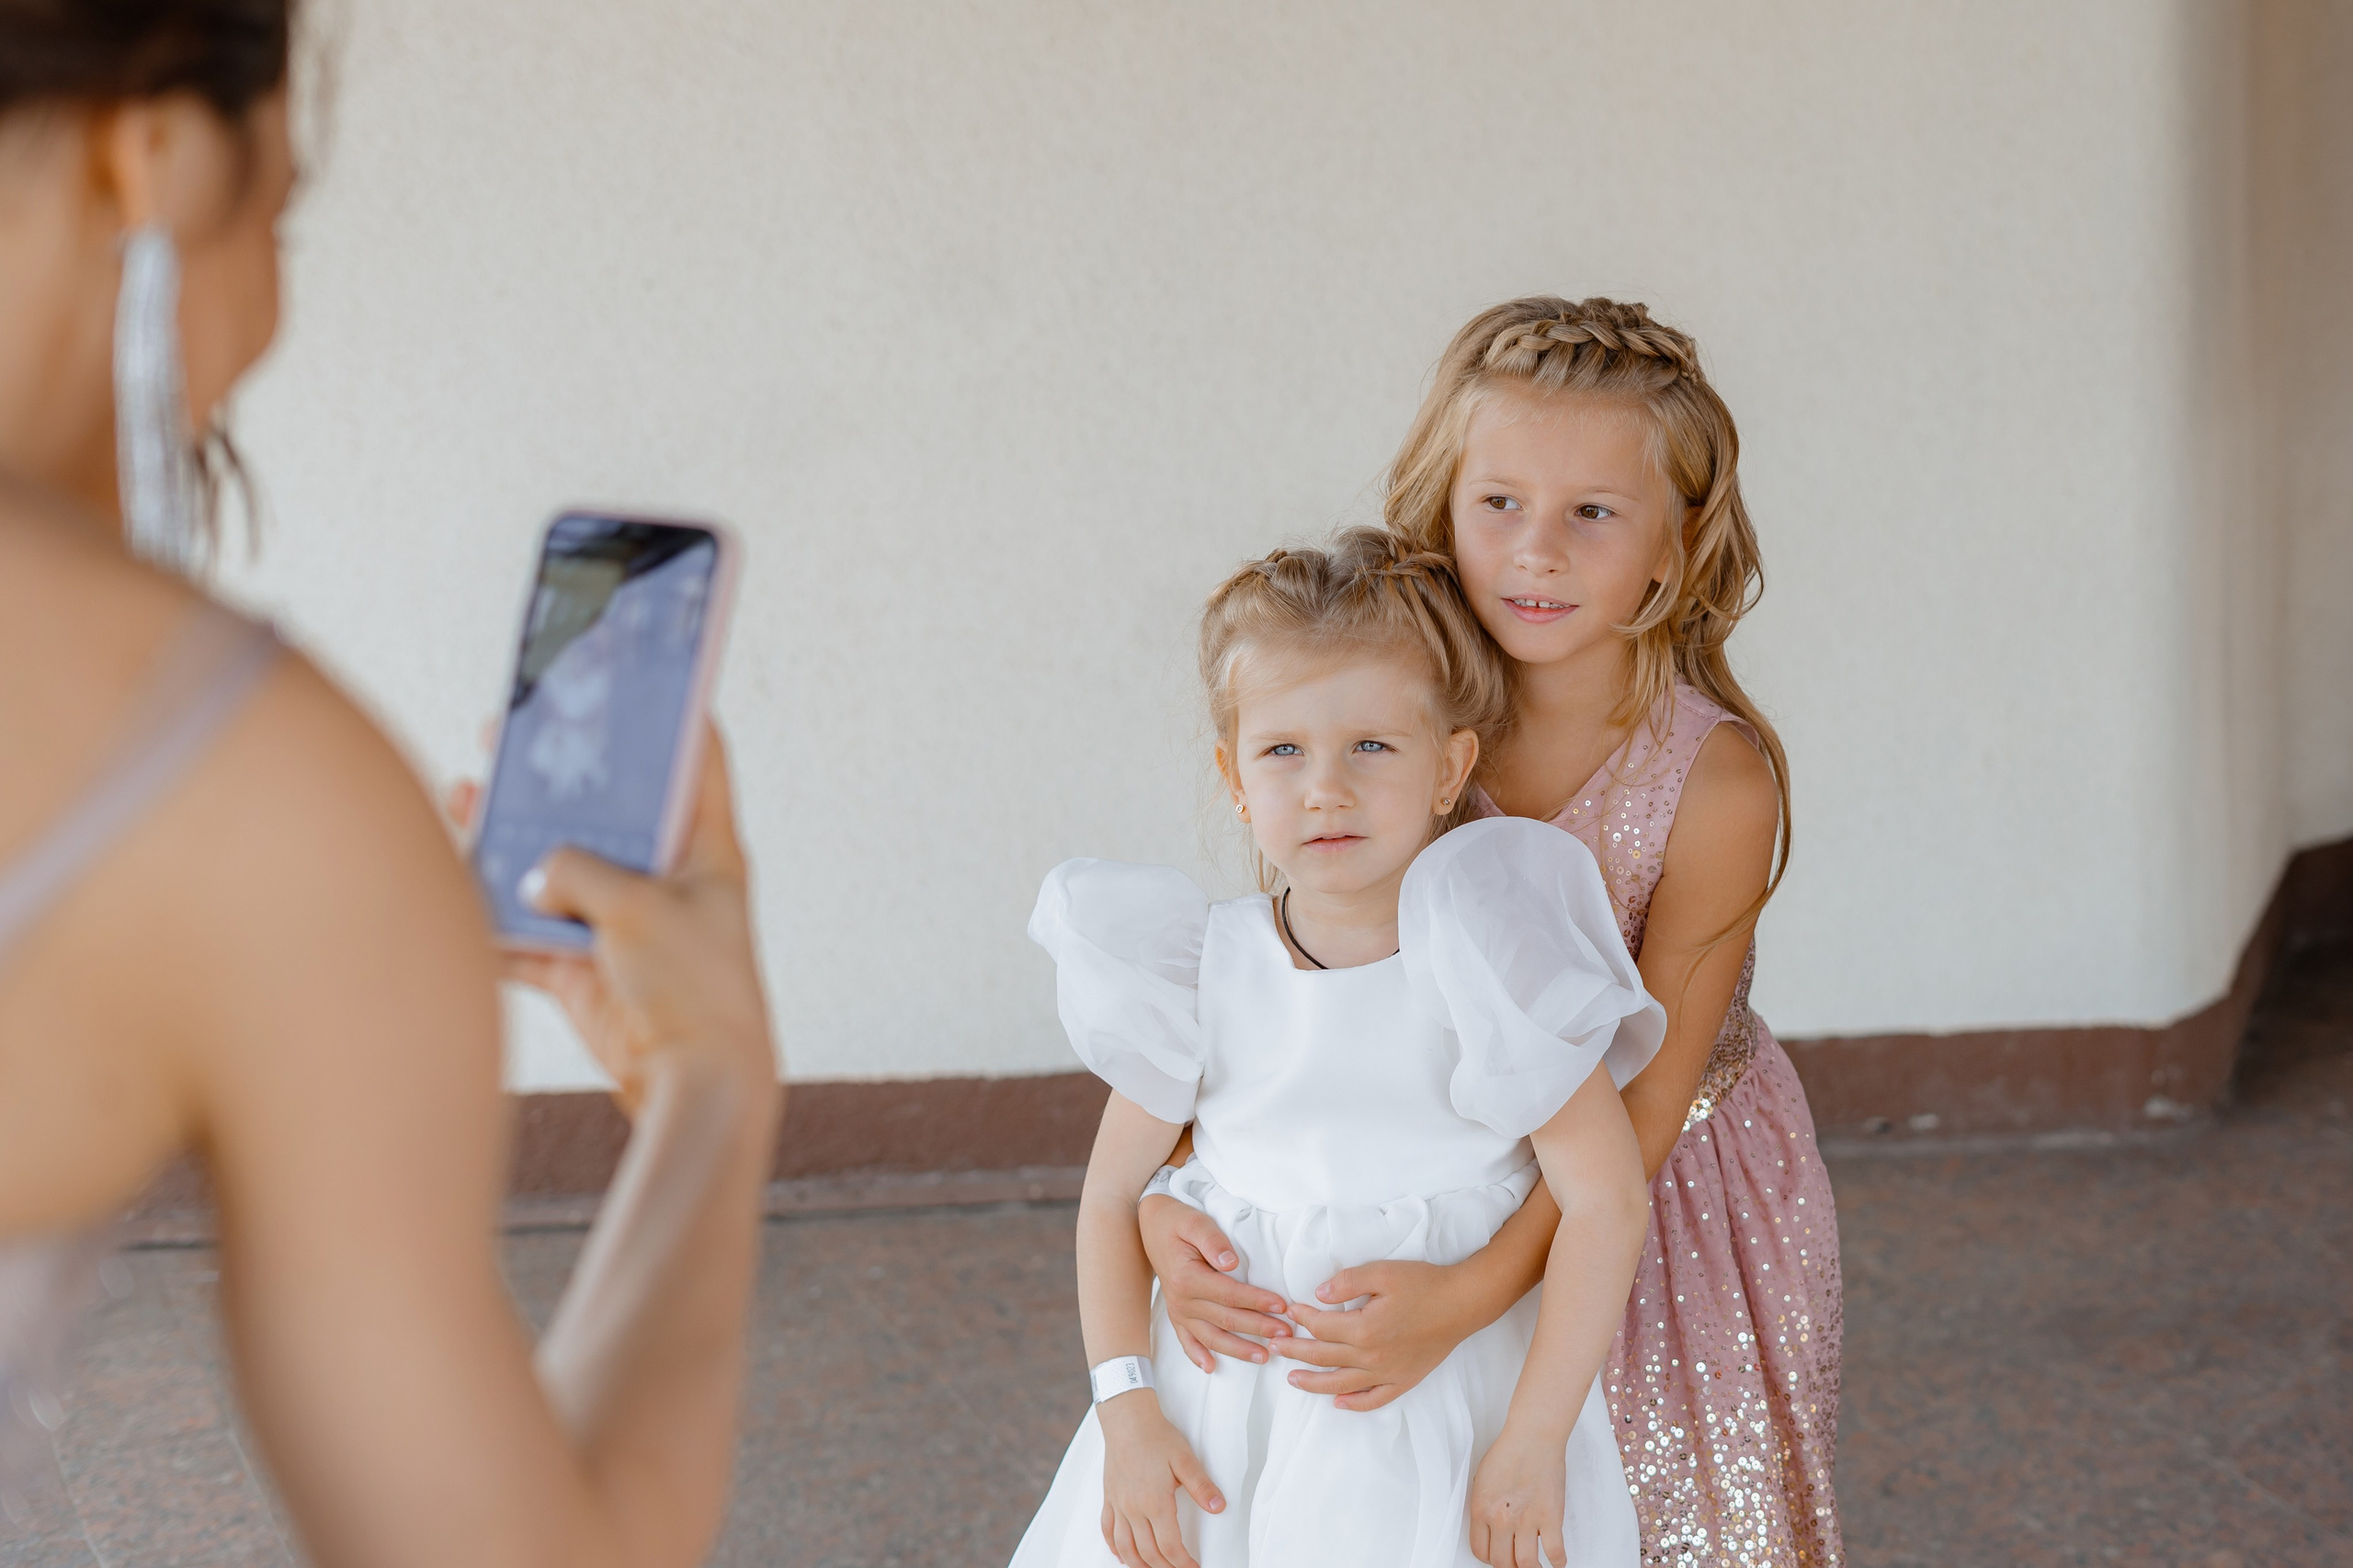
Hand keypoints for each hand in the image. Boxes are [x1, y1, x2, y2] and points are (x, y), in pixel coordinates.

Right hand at [445, 723, 773, 1116]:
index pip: (698, 762)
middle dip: (555, 782)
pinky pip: (530, 938)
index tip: (638, 678)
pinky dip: (493, 923)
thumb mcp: (638, 907)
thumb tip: (536, 873)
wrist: (695, 1086)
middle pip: (606, 815)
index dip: (673, 718)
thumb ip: (579, 872)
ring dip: (509, 847)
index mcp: (707, 850)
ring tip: (463, 801)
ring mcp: (623, 929)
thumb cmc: (695, 988)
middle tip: (508, 737)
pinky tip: (452, 893)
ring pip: (555, 873)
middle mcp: (666, 883)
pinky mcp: (587, 974)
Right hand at [1096, 1393, 1223, 1567]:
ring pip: (1125, 1547)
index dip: (1182, 1563)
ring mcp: (1119, 1504)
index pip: (1170, 1547)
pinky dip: (1114, 1547)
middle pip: (1148, 1553)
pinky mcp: (1109, 1497)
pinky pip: (1107, 1530)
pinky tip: (1121, 1555)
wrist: (1127, 1419)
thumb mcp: (1185, 1459)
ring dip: (1138, 1565)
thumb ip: (1202, 1487)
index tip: (1193, 1567)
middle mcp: (1134, 1509)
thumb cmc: (1156, 1437)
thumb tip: (1219, 1507)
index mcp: (1155, 1502)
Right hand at [1138, 1195, 1290, 1370]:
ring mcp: (1178, 1310)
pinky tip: (1212, 1368)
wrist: (1151, 1224)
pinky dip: (1197, 1356)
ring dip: (1238, 1349)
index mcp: (1187, 1278)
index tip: (1281, 1306)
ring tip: (1264, 1356)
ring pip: (1211, 1337)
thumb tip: (1232, 1263)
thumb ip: (1213, 1241)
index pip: (1229, 1294)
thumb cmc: (1177, 1221)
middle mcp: (1181, 1300)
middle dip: (1258, 1328)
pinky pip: (1186, 1341)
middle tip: (1285, 1334)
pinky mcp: (1176, 1314)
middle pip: (1226, 1319)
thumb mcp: (1195, 1222)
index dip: (1256, 1301)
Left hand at [1270, 1259, 1479, 1410]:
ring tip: (1292, 1379)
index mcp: (1365, 1329)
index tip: (1290, 1309)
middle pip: (1324, 1357)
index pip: (1321, 1327)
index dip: (1302, 1317)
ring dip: (1314, 1383)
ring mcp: (1388, 1373)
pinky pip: (1374, 1399)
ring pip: (1342, 1384)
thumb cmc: (1424, 1284)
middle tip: (1274, 1345)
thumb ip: (1347, 1282)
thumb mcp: (1383, 1273)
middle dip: (1295, 1351)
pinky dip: (1354, 1404)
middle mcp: (1373, 1357)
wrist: (1463, 1303)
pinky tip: (1338, 1402)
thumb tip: (1319, 1295)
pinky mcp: (1404, 1380)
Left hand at [1468, 1424, 1567, 1567]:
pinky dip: (1557, 1562)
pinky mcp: (1550, 1517)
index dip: (1488, 1557)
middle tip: (1514, 1562)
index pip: (1480, 1550)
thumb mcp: (1482, 1479)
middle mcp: (1501, 1519)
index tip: (1496, 1555)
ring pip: (1525, 1564)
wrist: (1533, 1437)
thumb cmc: (1509, 1451)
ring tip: (1535, 1567)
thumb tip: (1489, 1525)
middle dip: (1507, 1566)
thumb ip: (1483, 1505)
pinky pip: (1554, 1552)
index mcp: (1481, 1509)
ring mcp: (1527, 1520)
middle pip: (1501, 1562)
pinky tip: (1557, 1562)